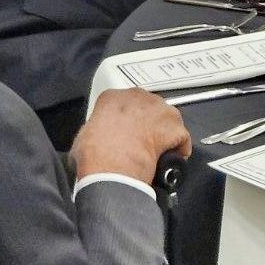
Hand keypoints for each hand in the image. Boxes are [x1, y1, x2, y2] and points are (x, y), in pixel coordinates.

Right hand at [72, 89, 191, 183]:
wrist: (112, 167)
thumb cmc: (95, 155)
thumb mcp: (83, 137)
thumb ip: (95, 130)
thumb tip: (97, 139)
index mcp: (112, 97)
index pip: (121, 102)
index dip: (125, 118)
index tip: (124, 130)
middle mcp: (137, 96)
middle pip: (147, 106)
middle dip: (146, 121)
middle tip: (141, 141)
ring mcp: (158, 109)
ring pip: (166, 116)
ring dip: (163, 130)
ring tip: (157, 149)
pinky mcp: (173, 126)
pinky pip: (181, 135)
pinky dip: (179, 146)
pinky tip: (172, 157)